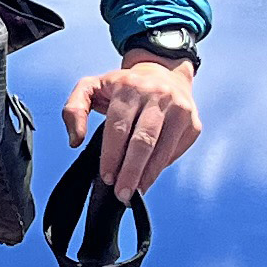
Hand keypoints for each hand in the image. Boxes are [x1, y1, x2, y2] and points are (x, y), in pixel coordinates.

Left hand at [62, 49, 200, 201]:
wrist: (164, 73)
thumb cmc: (123, 87)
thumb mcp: (92, 87)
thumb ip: (73, 110)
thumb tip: (75, 141)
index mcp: (129, 87)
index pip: (119, 126)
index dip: (112, 155)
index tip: (107, 177)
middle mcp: (157, 95)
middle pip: (143, 140)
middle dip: (131, 171)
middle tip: (122, 194)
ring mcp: (179, 109)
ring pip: (163, 149)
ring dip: (148, 175)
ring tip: (135, 192)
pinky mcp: (193, 123)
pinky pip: (175, 151)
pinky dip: (161, 167)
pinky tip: (149, 177)